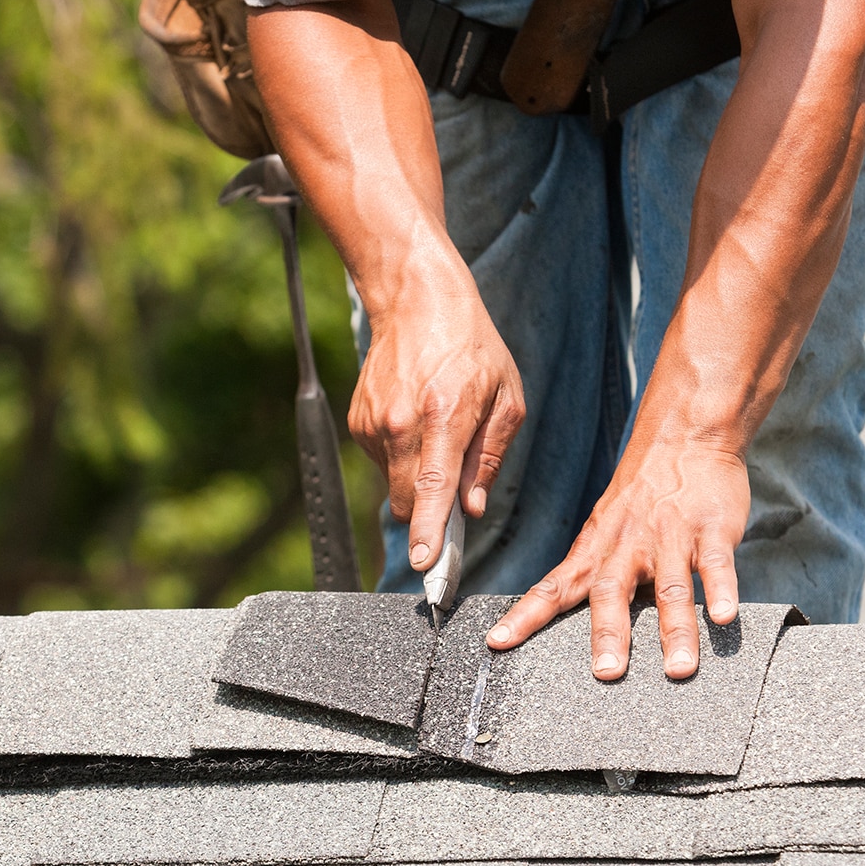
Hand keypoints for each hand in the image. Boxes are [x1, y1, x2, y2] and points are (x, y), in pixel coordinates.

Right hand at [350, 271, 525, 569]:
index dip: (428, 530)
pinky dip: (402, 454)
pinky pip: (382, 462)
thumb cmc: (472, 348)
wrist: (416, 302)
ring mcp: (373, 424)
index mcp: (444, 416)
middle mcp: (401, 424)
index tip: (423, 563)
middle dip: (428, 510)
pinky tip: (417, 418)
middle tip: (455, 480)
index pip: (432, 487)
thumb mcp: (506, 399)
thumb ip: (489, 457)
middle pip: (406, 502)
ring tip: (438, 426)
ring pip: (394, 483)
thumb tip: (472, 507)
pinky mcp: (358, 422)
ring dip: (416, 474)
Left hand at [486, 402, 748, 680]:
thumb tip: (586, 627)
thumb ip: (598, 575)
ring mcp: (669, 537)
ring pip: (670, 589)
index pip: (553, 587)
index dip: (525, 616)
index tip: (497, 643)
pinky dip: (721, 591)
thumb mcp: (607, 529)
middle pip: (610, 593)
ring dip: (675, 631)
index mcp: (596, 550)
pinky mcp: (710, 531)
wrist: (684, 437)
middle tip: (607, 673)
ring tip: (679, 669)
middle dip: (607, 635)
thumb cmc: (643, 494)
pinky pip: (715, 565)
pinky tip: (724, 617)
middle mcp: (627, 546)